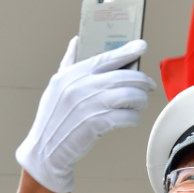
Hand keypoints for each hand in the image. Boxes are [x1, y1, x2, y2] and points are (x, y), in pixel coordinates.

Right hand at [16, 37, 156, 192]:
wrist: (44, 151)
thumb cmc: (54, 117)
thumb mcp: (56, 86)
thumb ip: (69, 62)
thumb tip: (77, 40)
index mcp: (71, 75)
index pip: (106, 58)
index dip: (127, 51)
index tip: (142, 46)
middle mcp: (80, 87)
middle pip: (126, 77)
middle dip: (143, 81)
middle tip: (149, 86)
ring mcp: (89, 105)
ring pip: (132, 95)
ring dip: (141, 100)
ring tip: (139, 104)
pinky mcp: (97, 124)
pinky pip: (129, 116)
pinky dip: (134, 118)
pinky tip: (131, 119)